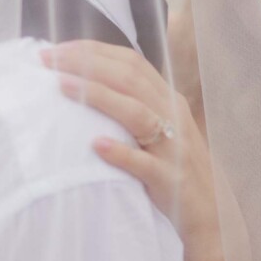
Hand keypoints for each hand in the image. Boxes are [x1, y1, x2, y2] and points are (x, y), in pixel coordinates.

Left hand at [42, 41, 230, 260]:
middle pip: (130, 80)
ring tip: (63, 87)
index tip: (58, 51)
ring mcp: (173, 148)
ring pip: (137, 113)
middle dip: (87, 65)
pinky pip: (145, 164)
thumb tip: (88, 86)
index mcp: (169, 100)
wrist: (212, 210)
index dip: (95, 52)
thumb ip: (135, 107)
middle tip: (49, 62)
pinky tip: (97, 145)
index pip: (132, 63)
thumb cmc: (176, 167)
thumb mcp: (162, 129)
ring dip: (98, 97)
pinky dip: (121, 153)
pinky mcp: (170, 178)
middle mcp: (173, 116)